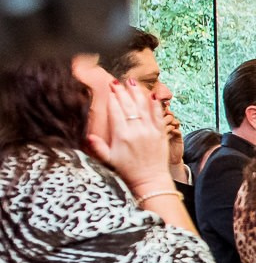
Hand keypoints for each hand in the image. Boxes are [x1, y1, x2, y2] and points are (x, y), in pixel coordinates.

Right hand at [89, 79, 173, 193]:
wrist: (150, 180)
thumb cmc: (127, 171)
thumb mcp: (108, 160)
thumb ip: (97, 146)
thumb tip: (87, 135)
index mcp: (122, 135)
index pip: (116, 111)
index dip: (112, 98)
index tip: (108, 88)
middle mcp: (137, 130)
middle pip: (128, 105)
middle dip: (122, 92)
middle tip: (116, 82)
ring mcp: (150, 131)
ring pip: (143, 107)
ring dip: (137, 93)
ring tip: (132, 82)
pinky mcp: (161, 133)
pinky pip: (159, 115)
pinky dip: (156, 105)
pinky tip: (153, 95)